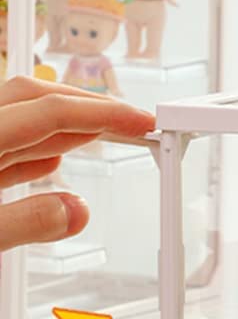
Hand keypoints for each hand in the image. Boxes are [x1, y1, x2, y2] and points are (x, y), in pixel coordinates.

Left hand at [0, 77, 153, 251]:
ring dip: (67, 123)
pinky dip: (36, 146)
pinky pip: (5, 142)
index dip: (103, 114)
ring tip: (106, 137)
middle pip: (36, 97)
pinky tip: (53, 160)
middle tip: (132, 122)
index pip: (50, 111)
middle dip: (90, 105)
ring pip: (21, 116)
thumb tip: (77, 211)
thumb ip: (26, 221)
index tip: (142, 123)